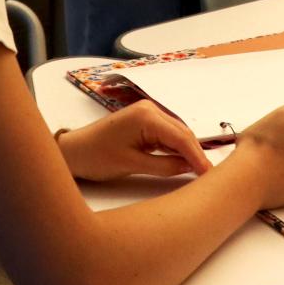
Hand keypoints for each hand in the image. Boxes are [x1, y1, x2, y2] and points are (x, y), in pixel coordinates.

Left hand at [57, 100, 209, 180]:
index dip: (198, 156)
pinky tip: (183, 162)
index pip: (181, 137)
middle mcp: (151, 109)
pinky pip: (167, 135)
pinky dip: (176, 148)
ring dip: (187, 151)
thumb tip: (190, 168)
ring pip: (177, 134)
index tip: (210, 173)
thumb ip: (165, 166)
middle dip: (196, 153)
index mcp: (147, 116)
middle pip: (182, 133)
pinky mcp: (145, 121)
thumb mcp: (132, 165)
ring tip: (200, 171)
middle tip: (209, 175)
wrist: (73, 151)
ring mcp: (148, 113)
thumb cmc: (96, 157)